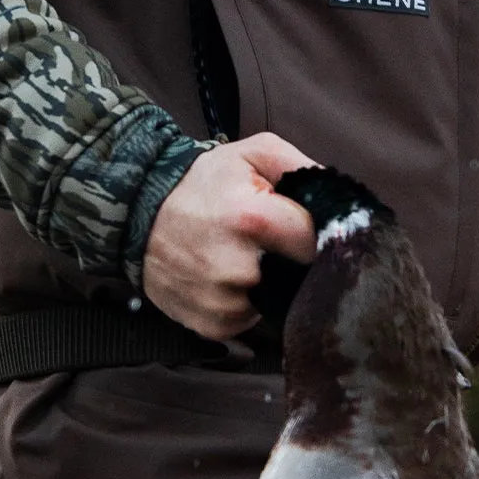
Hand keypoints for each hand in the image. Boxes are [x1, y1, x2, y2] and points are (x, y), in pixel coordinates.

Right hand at [143, 133, 318, 340]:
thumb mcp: (250, 154)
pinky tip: (229, 279)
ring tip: (247, 258)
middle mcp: (239, 268)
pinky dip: (247, 302)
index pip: (318, 240)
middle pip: (300, 274)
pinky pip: (251, 320)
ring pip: (277, 300)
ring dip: (271, 283)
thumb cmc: (201, 183)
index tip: (310, 229)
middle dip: (295, 260)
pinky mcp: (212, 325)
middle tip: (275, 243)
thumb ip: (301, 165)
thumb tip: (340, 195)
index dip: (321, 234)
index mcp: (253, 219)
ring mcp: (223, 302)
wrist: (137, 216)